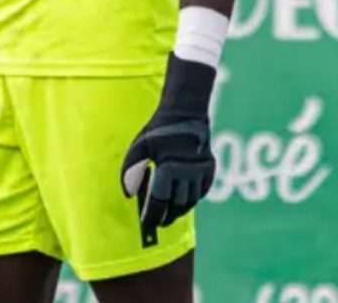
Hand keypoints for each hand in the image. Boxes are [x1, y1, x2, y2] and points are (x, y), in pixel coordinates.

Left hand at [121, 54, 216, 244]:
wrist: (185, 114)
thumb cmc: (158, 132)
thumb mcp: (139, 148)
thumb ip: (130, 171)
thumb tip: (128, 195)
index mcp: (168, 168)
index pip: (160, 202)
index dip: (153, 216)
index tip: (147, 224)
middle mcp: (187, 172)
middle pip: (177, 205)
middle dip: (167, 217)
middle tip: (158, 223)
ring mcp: (201, 171)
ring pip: (191, 201)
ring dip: (180, 210)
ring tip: (169, 214)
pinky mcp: (210, 168)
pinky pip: (202, 192)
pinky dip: (193, 199)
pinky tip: (183, 200)